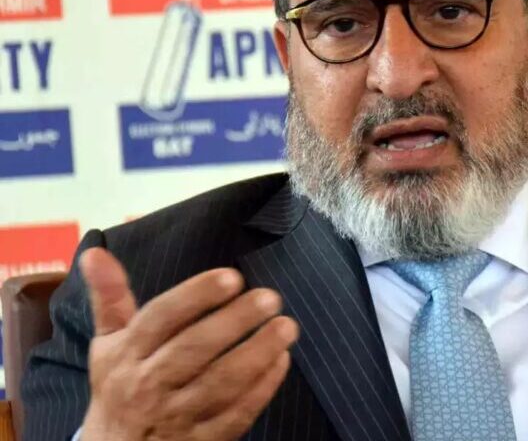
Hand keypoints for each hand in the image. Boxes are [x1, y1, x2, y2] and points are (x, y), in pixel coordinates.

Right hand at [78, 247, 298, 440]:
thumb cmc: (120, 385)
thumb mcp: (108, 343)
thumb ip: (110, 296)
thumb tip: (94, 251)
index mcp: (127, 353)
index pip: (161, 318)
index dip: (196, 296)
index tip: (232, 277)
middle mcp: (148, 384)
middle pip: (193, 349)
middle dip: (235, 321)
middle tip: (271, 298)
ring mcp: (175, 416)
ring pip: (219, 384)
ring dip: (257, 354)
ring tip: (287, 327)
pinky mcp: (201, 440)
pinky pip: (235, 415)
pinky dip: (262, 389)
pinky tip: (281, 361)